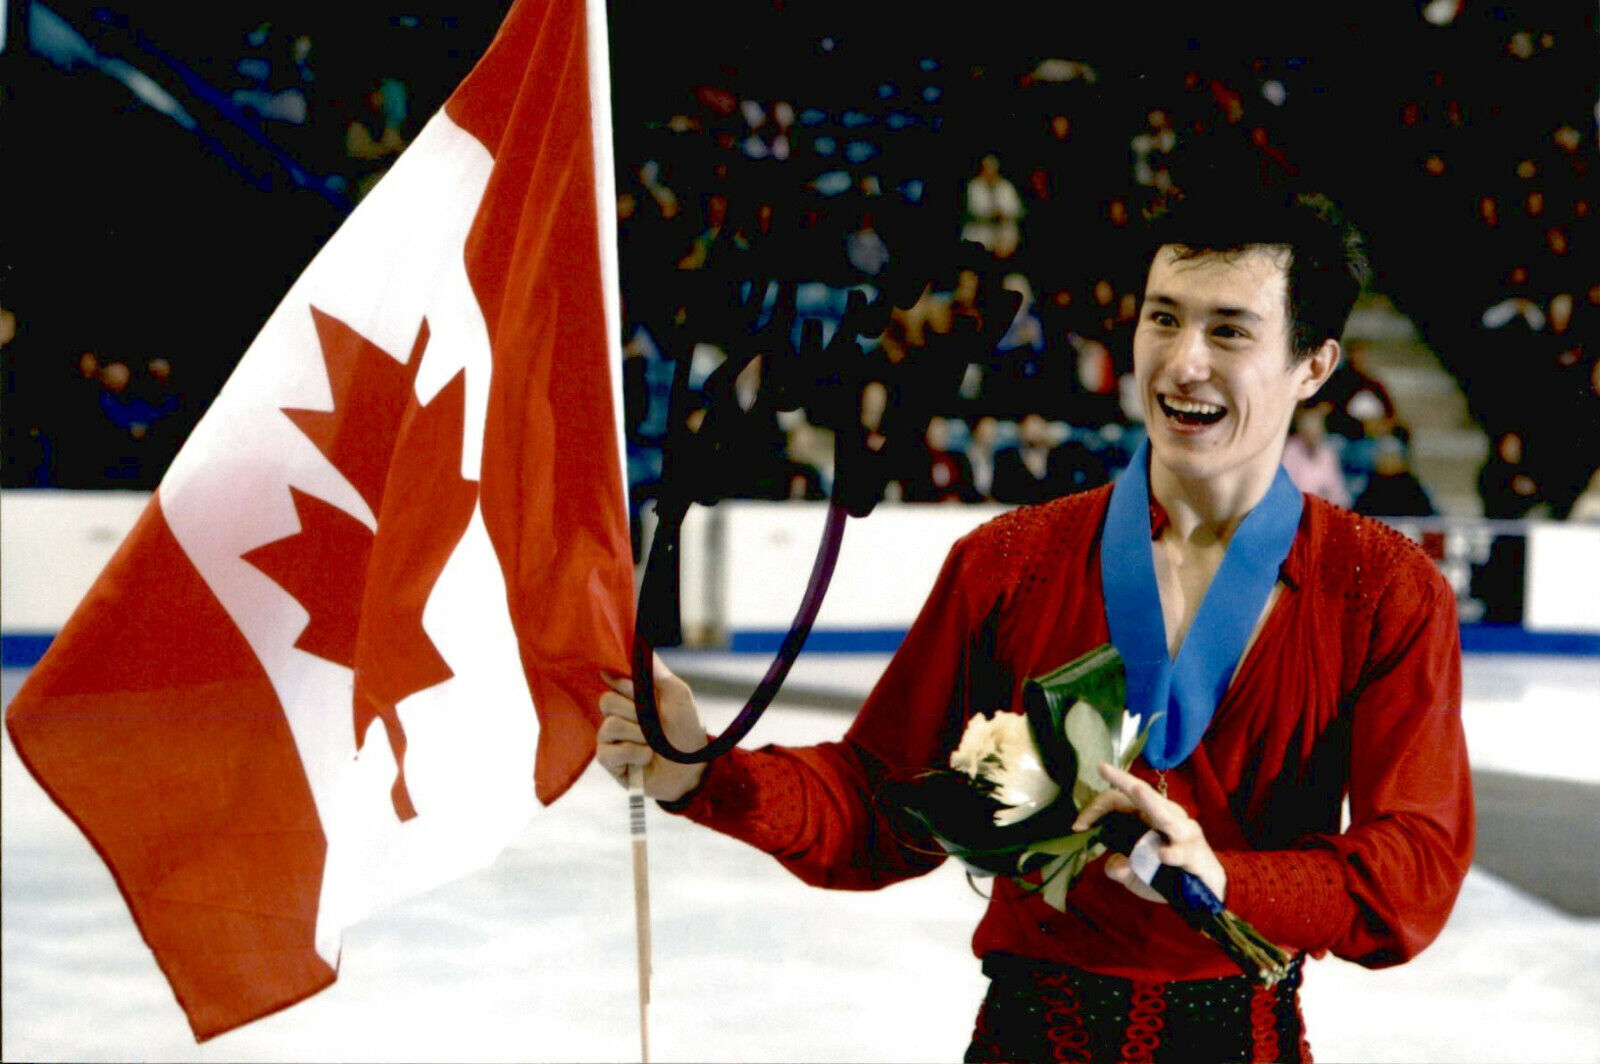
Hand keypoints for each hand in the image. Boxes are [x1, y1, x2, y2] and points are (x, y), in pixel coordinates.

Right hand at [595, 654, 708, 801]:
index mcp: (631, 696)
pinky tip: (646, 758)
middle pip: (606, 701)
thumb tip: (641, 646)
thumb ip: (659, 673)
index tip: (639, 691)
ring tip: (653, 743)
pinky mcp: (610, 762)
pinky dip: (633, 754)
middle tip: (654, 723)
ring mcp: (611, 739)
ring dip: (638, 735)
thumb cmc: (686, 729)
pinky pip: (607, 753)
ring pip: (608, 726)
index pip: (612, 679)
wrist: (693, 767)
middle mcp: (617, 714)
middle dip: (635, 713)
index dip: (626, 685)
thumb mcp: (678, 696)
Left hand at [1071, 762, 1226, 904]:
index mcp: (1147, 815)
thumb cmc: (1168, 874)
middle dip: (1122, 780)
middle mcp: (1165, 815)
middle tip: (1104, 769)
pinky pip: (1182, 850)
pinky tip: (1162, 855)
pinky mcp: (1194, 851)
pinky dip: (1172, 852)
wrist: (1206, 891)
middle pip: (1141, 793)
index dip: (1096, 808)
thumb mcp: (1136, 874)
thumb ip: (1120, 868)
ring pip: (1164, 813)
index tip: (1078, 826)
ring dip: (1149, 802)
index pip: (1118, 801)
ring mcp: (1182, 831)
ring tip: (1135, 790)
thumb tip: (1114, 866)